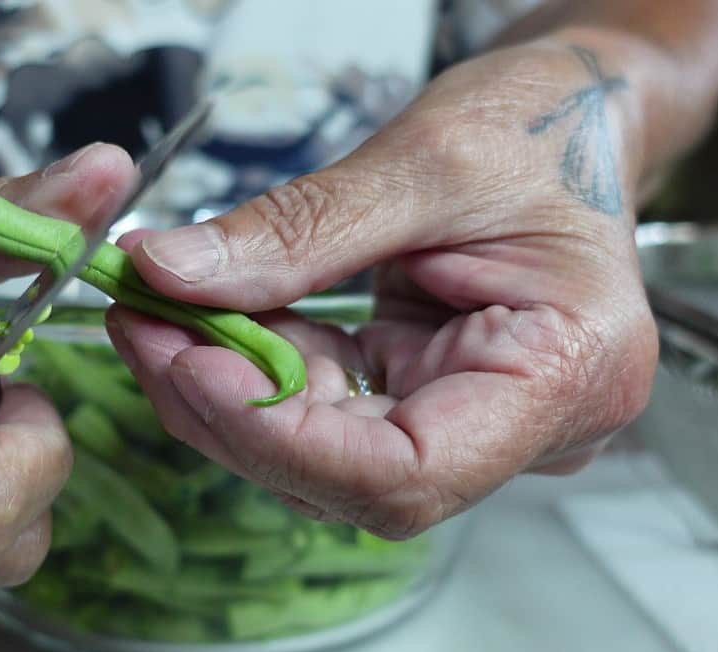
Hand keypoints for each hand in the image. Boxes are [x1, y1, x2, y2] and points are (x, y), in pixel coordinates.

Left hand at [108, 41, 657, 538]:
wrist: (575, 112)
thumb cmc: (541, 125)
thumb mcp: (423, 162)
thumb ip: (297, 233)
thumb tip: (170, 274)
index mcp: (566, 376)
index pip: (405, 474)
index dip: (282, 439)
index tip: (189, 363)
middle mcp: (527, 425)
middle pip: (351, 474)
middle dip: (232, 408)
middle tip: (142, 326)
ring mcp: (473, 418)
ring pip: (325, 450)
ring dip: (230, 388)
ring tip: (157, 313)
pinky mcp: (426, 394)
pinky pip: (328, 405)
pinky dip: (260, 363)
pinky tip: (207, 315)